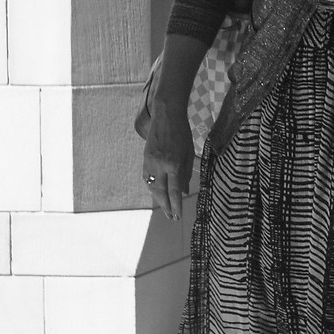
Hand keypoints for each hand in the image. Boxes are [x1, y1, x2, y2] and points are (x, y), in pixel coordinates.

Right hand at [143, 102, 193, 219]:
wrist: (166, 116)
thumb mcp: (189, 153)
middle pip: (161, 192)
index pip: (174, 191)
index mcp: (173, 164)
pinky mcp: (145, 158)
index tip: (178, 216)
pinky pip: (147, 178)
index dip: (176, 205)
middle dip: (166, 206)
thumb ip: (186, 173)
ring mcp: (150, 162)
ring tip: (166, 208)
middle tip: (172, 218)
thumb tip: (183, 192)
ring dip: (158, 199)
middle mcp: (160, 165)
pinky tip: (156, 193)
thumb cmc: (182, 133)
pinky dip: (152, 187)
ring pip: (152, 186)